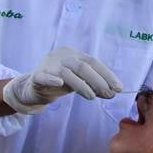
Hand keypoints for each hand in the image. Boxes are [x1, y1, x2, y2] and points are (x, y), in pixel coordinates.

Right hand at [2, 47, 122, 113]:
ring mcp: (48, 65)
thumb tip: (113, 92)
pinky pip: (43, 77)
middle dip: (98, 81)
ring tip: (93, 97)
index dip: (107, 74)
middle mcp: (62, 56)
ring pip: (67, 73)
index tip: (119, 87)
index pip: (93, 62)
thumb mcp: (78, 82)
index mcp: (74, 55)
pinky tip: (60, 84)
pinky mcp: (36, 76)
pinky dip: (52, 80)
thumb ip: (93, 85)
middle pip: (82, 66)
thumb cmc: (60, 83)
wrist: (33, 88)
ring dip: (82, 85)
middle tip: (110, 94)